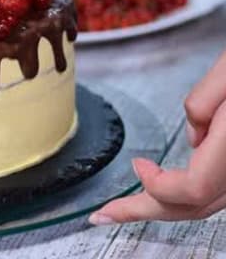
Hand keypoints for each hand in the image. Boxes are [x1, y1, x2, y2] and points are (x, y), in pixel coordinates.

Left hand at [89, 50, 225, 224]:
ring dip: (165, 205)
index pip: (192, 189)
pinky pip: (220, 189)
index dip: (157, 185)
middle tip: (105, 214)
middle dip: (145, 210)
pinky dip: (188, 193)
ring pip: (209, 202)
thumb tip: (193, 139)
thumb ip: (202, 104)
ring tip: (128, 206)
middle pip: (196, 206)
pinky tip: (164, 185)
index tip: (137, 166)